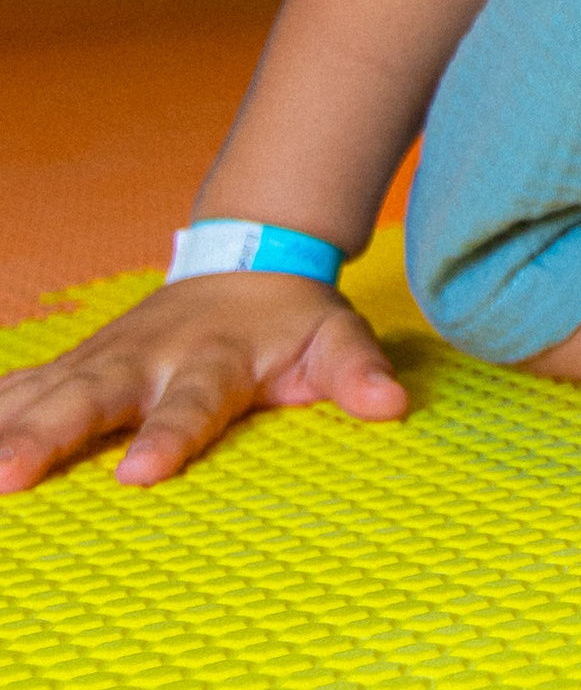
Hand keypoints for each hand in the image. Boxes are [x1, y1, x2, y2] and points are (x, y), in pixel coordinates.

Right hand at [0, 271, 407, 491]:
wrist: (252, 256)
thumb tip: (392, 405)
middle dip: (52, 433)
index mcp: (215, 358)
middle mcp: (152, 356)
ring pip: (47, 389)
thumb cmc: (292, 320)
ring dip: (6, 425)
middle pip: (96, 395)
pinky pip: (22, 384)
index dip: (169, 435)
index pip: (193, 402)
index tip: (139, 473)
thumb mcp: (336, 336)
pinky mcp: (77, 361)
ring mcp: (107, 356)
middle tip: (10, 473)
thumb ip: (358, 371)